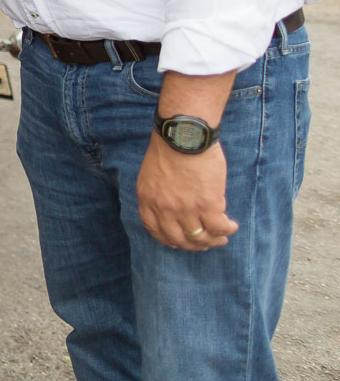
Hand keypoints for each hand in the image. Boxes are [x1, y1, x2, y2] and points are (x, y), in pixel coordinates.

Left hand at [135, 136, 236, 250]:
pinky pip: (218, 227)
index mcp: (148, 199)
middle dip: (193, 245)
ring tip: (221, 237)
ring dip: (213, 241)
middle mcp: (164, 208)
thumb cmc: (170, 148)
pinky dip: (226, 230)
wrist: (183, 135)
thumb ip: (158, 193)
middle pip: (178, 239)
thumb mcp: (151, 174)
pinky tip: (231, 226)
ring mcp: (185, 209)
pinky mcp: (207, 204)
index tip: (179, 242)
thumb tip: (172, 208)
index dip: (169, 239)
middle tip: (205, 243)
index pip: (155, 230)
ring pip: (200, 237)